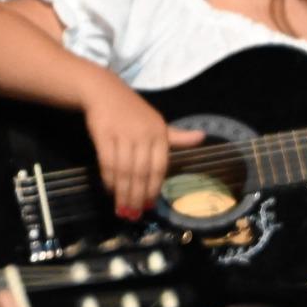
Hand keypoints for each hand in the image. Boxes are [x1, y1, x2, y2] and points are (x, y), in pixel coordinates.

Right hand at [82, 78, 202, 218]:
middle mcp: (143, 134)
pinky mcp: (104, 133)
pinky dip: (108, 179)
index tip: (149, 207)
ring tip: (121, 209)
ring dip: (122, 192)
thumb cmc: (133, 111)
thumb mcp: (157, 123)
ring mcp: (123, 133)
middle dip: (137, 196)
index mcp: (159, 133)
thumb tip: (202, 137)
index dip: (153, 188)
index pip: (159, 167)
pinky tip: (109, 190)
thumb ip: (177, 137)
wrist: (104, 91)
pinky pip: (107, 162)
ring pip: (124, 170)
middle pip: (141, 172)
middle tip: (133, 215)